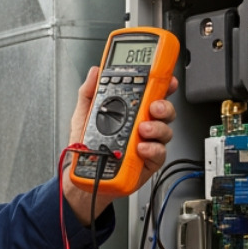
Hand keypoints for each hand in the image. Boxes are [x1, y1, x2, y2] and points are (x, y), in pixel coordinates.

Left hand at [61, 66, 177, 224]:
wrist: (83, 176)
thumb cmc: (86, 147)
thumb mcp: (83, 115)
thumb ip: (89, 91)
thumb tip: (95, 72)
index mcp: (129, 110)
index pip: (150, 92)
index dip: (161, 83)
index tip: (165, 77)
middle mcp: (142, 125)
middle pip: (163, 110)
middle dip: (163, 105)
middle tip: (153, 106)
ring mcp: (147, 143)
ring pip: (164, 130)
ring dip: (157, 128)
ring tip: (142, 130)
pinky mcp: (149, 161)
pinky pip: (159, 153)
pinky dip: (152, 149)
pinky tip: (141, 148)